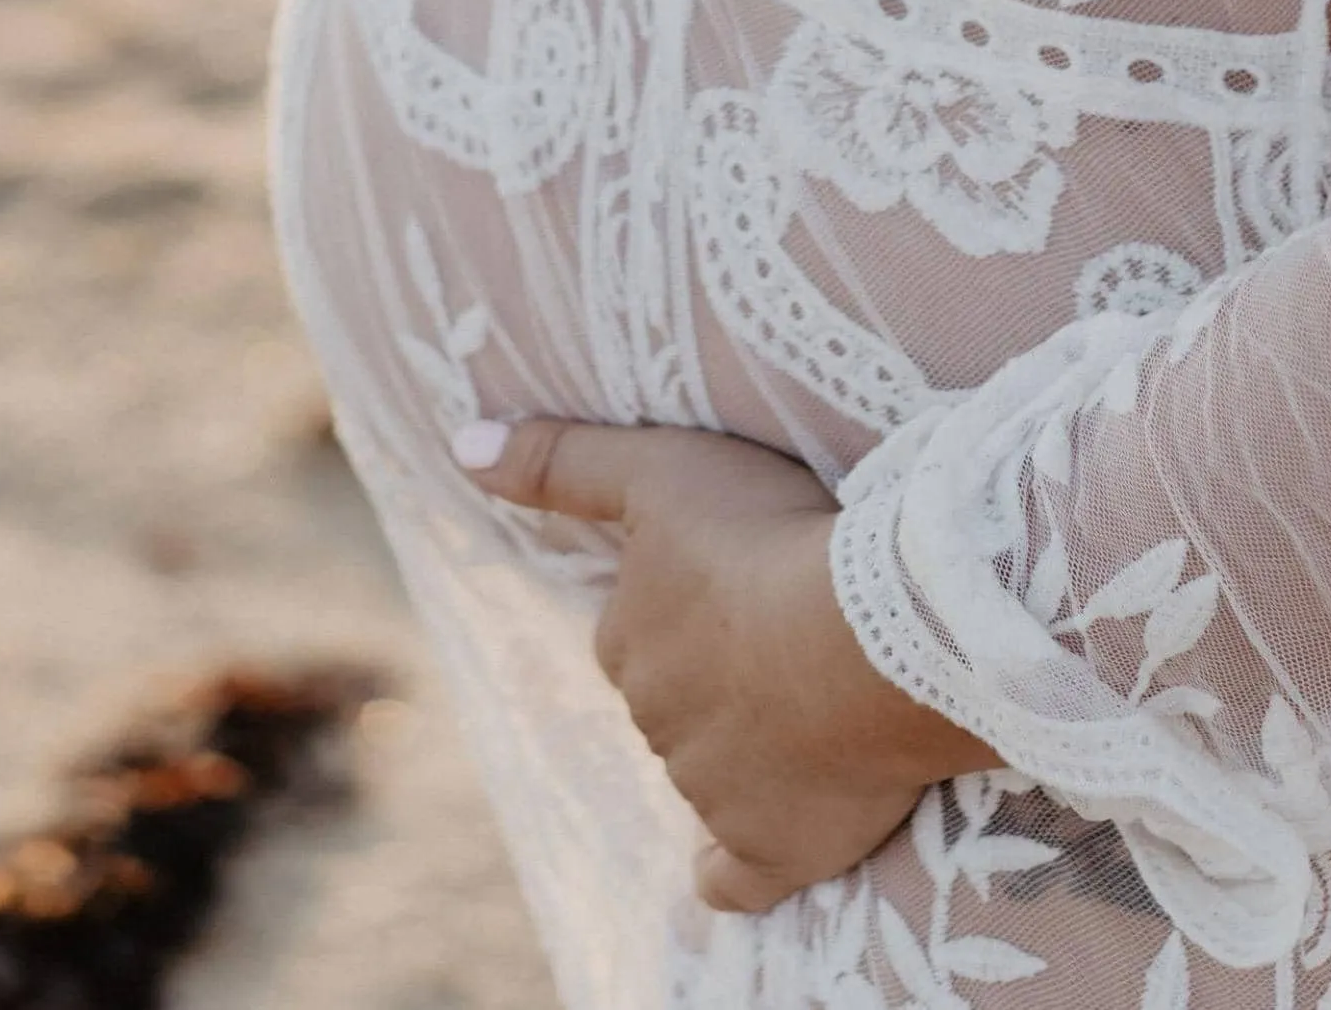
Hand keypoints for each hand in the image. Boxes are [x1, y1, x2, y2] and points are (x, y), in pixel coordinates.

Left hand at [459, 417, 993, 912]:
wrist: (867, 635)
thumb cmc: (766, 539)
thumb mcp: (660, 469)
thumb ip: (562, 462)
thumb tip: (463, 451)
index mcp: (628, 641)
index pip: (640, 629)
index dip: (688, 605)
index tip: (737, 580)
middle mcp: (658, 723)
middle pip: (676, 701)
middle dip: (717, 675)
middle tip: (789, 631)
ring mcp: (712, 794)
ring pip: (713, 775)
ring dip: (749, 748)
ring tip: (820, 698)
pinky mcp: (772, 849)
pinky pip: (737, 879)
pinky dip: (732, 873)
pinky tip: (732, 865)